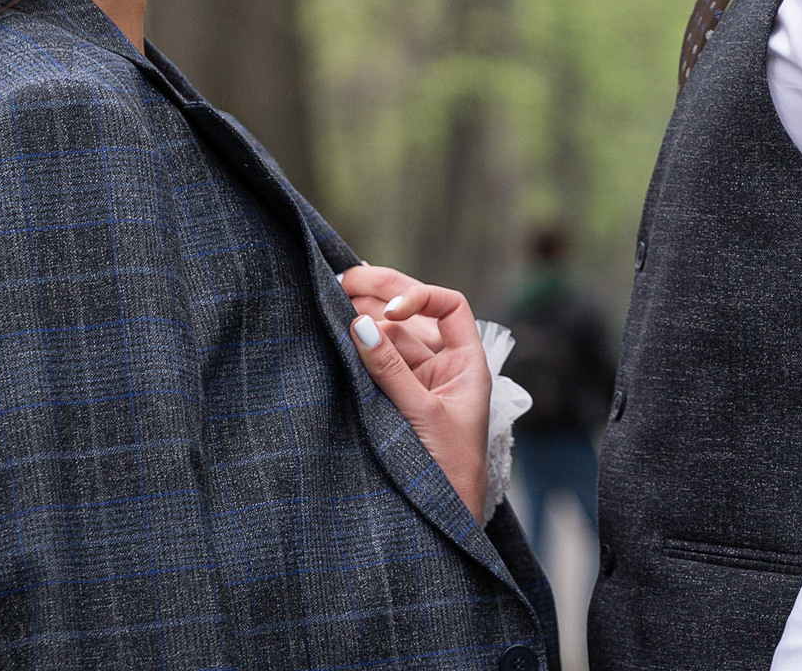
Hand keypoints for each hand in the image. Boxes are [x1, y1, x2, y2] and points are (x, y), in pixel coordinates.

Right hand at [342, 264, 490, 520]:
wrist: (443, 521)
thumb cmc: (449, 471)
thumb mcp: (421, 415)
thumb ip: (390, 371)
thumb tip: (360, 325)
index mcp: (467, 366)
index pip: (449, 307)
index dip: (420, 297)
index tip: (390, 310)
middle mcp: (443, 369)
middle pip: (414, 316)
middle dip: (382, 294)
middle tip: (345, 279)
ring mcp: (418, 384)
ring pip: (390, 338)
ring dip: (365, 317)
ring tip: (334, 297)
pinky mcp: (394, 402)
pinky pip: (377, 364)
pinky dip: (359, 347)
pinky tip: (338, 329)